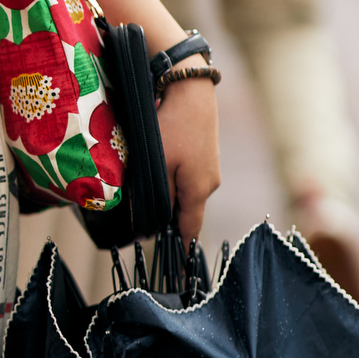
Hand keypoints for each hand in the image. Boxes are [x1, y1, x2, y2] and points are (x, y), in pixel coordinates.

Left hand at [158, 76, 220, 248]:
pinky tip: (162, 177)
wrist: (191, 87)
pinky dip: (176, 184)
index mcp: (199, 190)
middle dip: (170, 224)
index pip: (190, 230)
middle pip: (188, 213)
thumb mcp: (158, 164)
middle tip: (148, 231)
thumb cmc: (172, 125)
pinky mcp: (206, 155)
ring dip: (171, 201)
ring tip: (149, 204)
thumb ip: (156, 196)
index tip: (179, 269)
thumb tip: (152, 223)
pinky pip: (190, 179)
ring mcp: (210, 168)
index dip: (182, 250)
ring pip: (187, 194)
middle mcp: (210, 183)